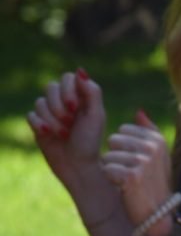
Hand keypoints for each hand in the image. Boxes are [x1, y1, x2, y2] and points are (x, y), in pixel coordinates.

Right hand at [27, 69, 106, 187]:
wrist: (78, 164)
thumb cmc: (90, 140)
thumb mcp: (95, 115)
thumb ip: (91, 92)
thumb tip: (80, 70)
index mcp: (81, 96)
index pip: (67, 78)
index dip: (68, 90)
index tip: (74, 107)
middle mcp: (64, 101)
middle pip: (51, 87)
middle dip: (58, 105)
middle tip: (69, 122)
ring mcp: (50, 112)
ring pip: (40, 102)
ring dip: (52, 119)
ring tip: (64, 133)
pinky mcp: (38, 123)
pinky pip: (30, 115)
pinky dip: (39, 124)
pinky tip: (49, 133)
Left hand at [101, 109, 171, 229]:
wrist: (158, 213)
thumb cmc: (153, 183)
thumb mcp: (156, 154)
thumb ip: (148, 131)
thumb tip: (139, 112)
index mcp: (157, 139)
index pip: (123, 130)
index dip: (123, 147)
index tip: (135, 162)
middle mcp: (153, 147)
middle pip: (113, 140)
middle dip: (116, 157)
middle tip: (131, 173)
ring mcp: (144, 160)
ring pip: (108, 156)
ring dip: (113, 170)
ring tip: (128, 181)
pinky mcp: (133, 175)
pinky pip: (106, 169)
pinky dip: (112, 180)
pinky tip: (124, 188)